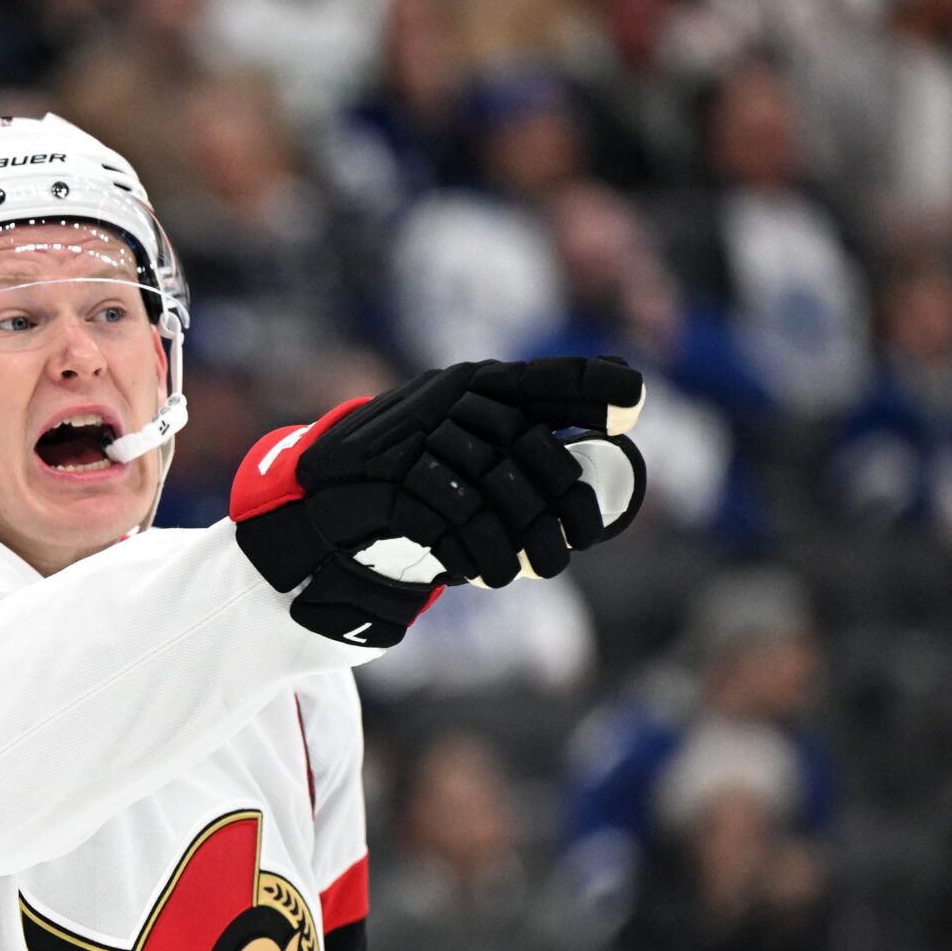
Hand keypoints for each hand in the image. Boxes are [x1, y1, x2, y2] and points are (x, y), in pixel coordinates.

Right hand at [230, 357, 645, 645]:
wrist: (320, 507)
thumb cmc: (405, 481)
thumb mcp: (462, 454)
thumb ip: (518, 451)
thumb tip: (603, 460)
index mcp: (472, 385)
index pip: (542, 377)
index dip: (589, 384)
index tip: (632, 403)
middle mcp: (446, 399)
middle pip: (527, 446)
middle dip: (561, 503)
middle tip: (574, 545)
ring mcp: (415, 437)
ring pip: (493, 489)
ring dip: (521, 542)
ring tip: (533, 570)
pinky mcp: (388, 480)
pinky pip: (450, 518)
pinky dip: (476, 553)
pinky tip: (484, 573)